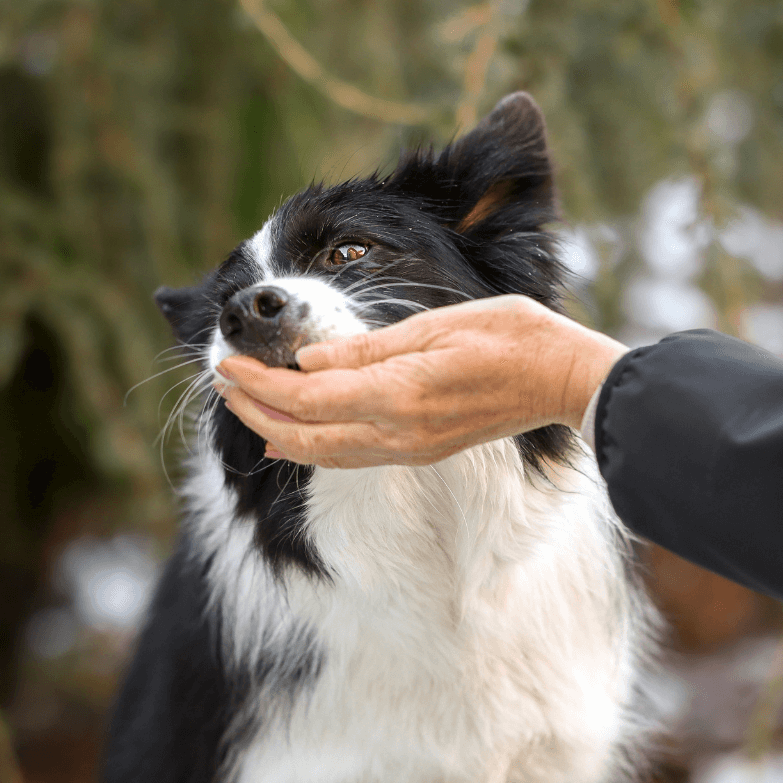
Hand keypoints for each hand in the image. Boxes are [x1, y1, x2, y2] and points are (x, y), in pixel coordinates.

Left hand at [216, 295, 626, 468]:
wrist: (560, 379)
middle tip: (221, 384)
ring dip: (278, 430)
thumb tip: (309, 358)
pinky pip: (351, 457)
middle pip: (304, 434)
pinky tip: (290, 438)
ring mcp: (409, 447)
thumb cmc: (510, 338)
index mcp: (399, 393)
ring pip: (324, 453)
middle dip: (255, 410)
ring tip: (245, 405)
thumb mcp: (436, 324)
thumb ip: (367, 347)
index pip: (307, 397)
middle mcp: (398, 431)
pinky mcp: (419, 450)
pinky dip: (312, 447)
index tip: (225, 365)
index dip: (259, 384)